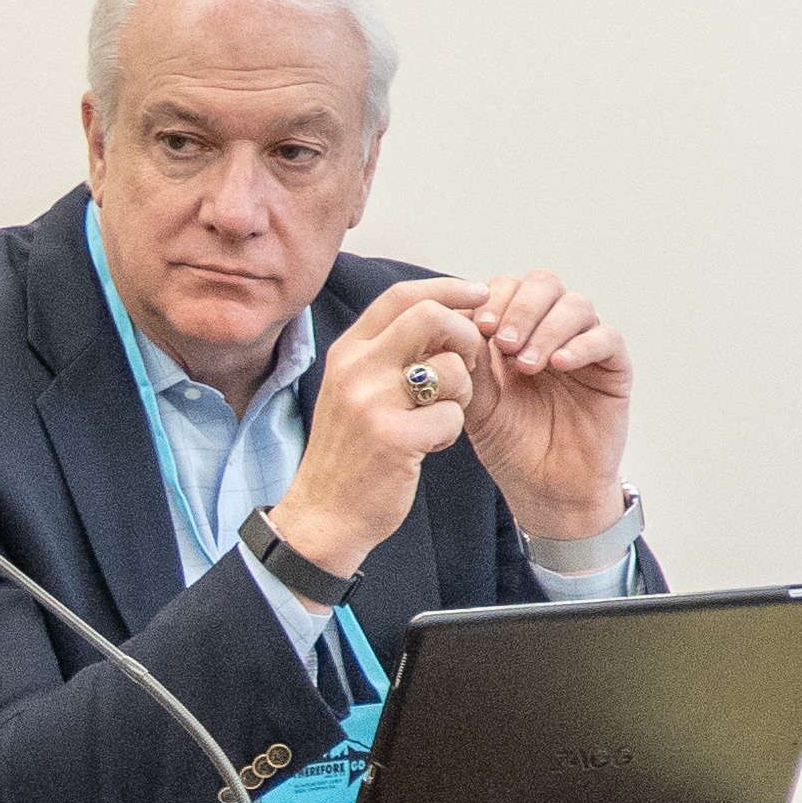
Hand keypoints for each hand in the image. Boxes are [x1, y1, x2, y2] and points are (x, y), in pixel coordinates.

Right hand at [264, 281, 508, 578]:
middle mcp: (356, 369)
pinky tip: (429, 445)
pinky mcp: (394, 439)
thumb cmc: (348, 453)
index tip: (478, 293)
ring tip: (440, 415)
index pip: (402, 295)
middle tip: (473, 358)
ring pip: (451, 368)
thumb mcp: (355, 390)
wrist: (323, 514)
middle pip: (430, 316)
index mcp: (348, 351)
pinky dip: (450, 431)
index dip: (448, 288)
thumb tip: (443, 318)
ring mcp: (372, 403)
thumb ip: (388, 354)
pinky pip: (453, 416)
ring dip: (463, 392)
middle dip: (466, 332)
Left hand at [420, 268, 633, 543]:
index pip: (508, 287)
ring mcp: (584, 347)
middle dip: (520, 307)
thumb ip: (464, 361)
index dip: (493, 298)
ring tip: (527, 364)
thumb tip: (447, 320)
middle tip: (502, 343)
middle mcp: (551, 331)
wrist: (545, 490)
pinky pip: (607, 338)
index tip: (477, 326)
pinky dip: (582, 345)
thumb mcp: (474, 400)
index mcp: (516, 331)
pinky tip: (559, 364)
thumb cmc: (510, 445)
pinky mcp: (614, 369)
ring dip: (547, 327)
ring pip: (576, 305)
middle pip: (544, 283)